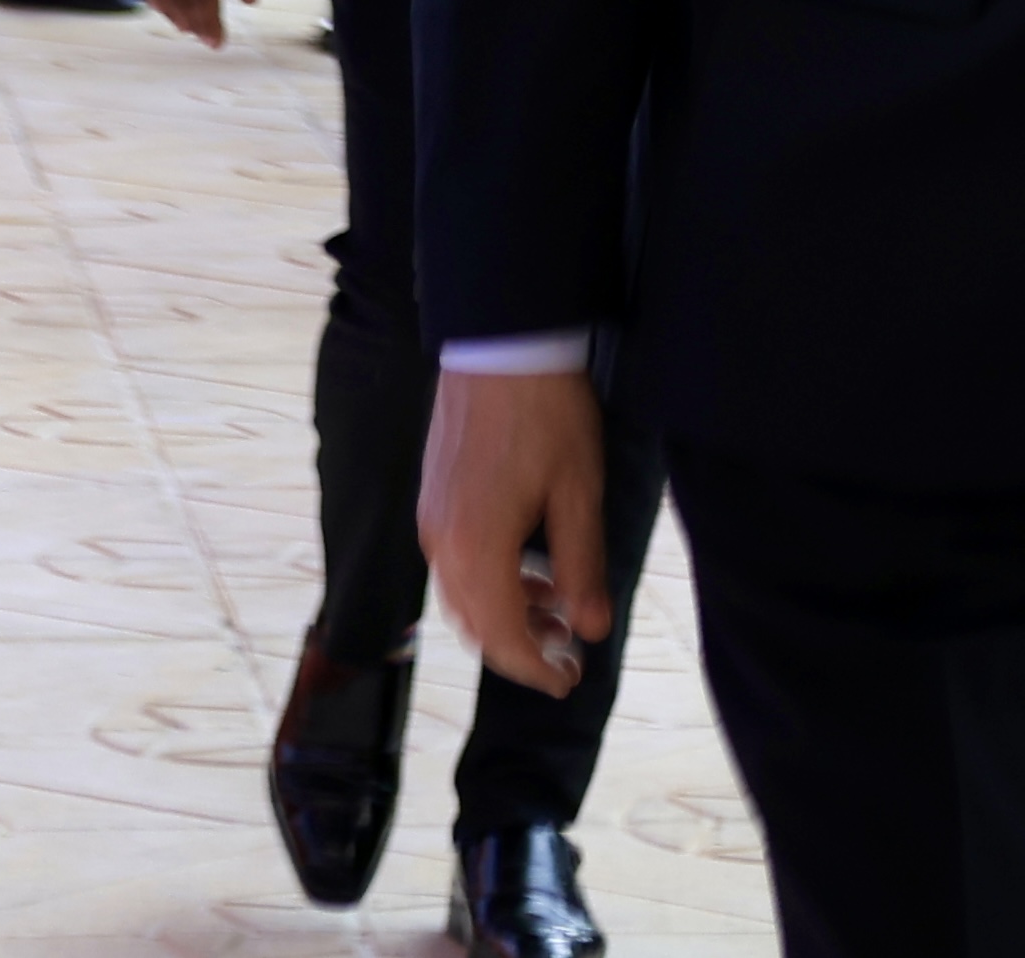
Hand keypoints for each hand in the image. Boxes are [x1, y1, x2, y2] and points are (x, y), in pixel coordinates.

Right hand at [421, 367, 610, 695]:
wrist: (501, 342)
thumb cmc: (547, 414)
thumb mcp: (579, 492)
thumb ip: (582, 566)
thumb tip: (593, 630)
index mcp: (477, 550)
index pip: (503, 638)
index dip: (537, 669)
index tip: (570, 681)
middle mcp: (442, 543)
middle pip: (476, 625)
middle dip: (522, 648)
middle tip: (568, 652)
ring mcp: (432, 519)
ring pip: (463, 596)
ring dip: (506, 614)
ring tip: (556, 609)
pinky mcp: (434, 498)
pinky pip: (456, 563)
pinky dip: (491, 582)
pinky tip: (528, 566)